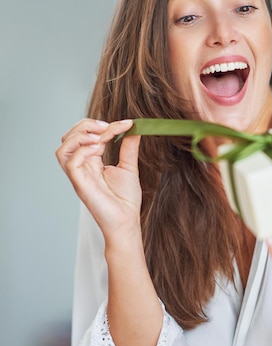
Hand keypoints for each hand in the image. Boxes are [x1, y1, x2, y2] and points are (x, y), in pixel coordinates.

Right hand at [56, 118, 141, 239]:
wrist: (126, 222)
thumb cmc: (126, 200)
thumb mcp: (129, 167)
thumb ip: (128, 147)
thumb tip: (133, 128)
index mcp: (91, 162)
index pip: (88, 135)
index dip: (104, 125)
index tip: (126, 123)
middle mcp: (81, 167)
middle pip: (69, 137)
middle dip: (86, 125)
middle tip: (107, 127)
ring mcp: (79, 175)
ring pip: (63, 148)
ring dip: (80, 136)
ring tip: (100, 137)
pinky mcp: (79, 183)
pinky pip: (70, 162)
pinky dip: (82, 150)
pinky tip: (98, 150)